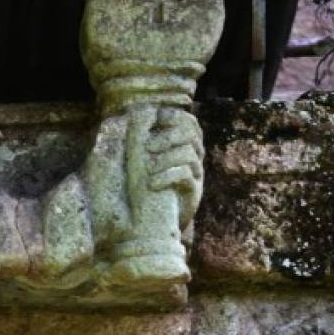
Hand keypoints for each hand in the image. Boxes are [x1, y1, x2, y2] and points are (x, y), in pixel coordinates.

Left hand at [143, 107, 203, 226]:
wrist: (149, 223)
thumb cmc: (141, 187)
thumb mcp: (138, 159)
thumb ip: (140, 136)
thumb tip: (140, 111)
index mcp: (181, 145)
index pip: (188, 122)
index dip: (173, 117)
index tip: (154, 120)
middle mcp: (192, 157)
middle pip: (191, 134)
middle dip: (168, 136)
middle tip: (147, 147)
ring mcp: (196, 175)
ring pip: (189, 153)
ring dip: (165, 159)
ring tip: (147, 169)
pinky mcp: (194, 193)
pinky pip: (187, 176)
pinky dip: (167, 176)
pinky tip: (152, 184)